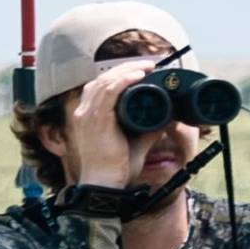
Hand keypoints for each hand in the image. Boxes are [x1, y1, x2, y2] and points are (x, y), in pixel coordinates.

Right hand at [59, 62, 152, 189]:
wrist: (104, 185)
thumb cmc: (115, 169)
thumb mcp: (135, 144)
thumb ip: (148, 130)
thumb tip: (166, 119)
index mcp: (88, 117)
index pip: (101, 87)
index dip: (120, 75)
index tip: (141, 71)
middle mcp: (83, 112)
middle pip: (103, 79)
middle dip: (126, 68)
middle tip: (148, 64)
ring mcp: (87, 115)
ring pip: (106, 81)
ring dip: (128, 70)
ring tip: (147, 66)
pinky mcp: (95, 119)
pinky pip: (108, 91)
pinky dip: (124, 80)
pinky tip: (138, 74)